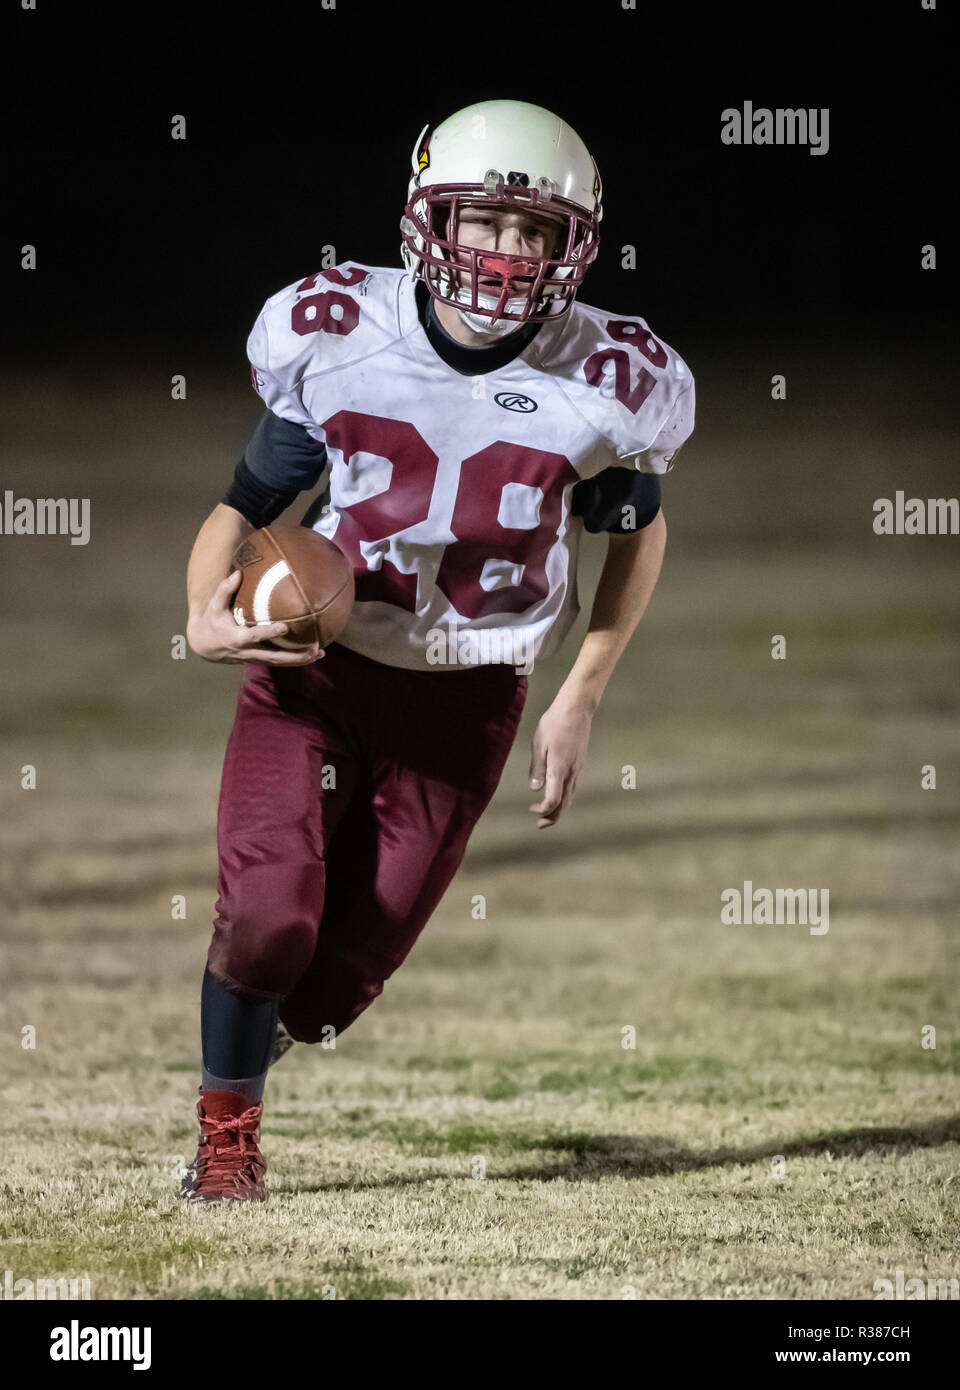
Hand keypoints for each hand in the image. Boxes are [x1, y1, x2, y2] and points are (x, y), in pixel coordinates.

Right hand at [186, 571, 324, 665]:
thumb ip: (224, 590)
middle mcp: (247, 651)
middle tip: (314, 648)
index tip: (285, 628)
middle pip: (274, 657)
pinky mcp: (257, 661)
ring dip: (300, 660)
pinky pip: (278, 662)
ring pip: (279, 662)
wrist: (204, 647)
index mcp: (237, 637)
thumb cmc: (210, 621)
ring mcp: (253, 658)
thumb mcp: (213, 606)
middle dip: (295, 655)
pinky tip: (312, 655)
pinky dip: (295, 660)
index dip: (269, 633)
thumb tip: (238, 572)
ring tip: (320, 653)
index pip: (255, 636)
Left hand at [528, 696, 592, 828]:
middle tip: (540, 824)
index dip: (543, 810)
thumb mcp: (539, 744)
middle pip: (564, 804)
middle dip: (552, 817)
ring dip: (559, 808)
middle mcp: (571, 772)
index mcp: (559, 769)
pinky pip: (573, 786)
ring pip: (571, 796)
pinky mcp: (580, 763)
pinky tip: (557, 793)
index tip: (532, 810)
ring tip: (547, 813)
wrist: (576, 709)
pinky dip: (565, 796)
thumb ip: (537, 768)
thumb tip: (535, 789)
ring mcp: (578, 768)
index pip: (554, 800)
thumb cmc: (554, 724)